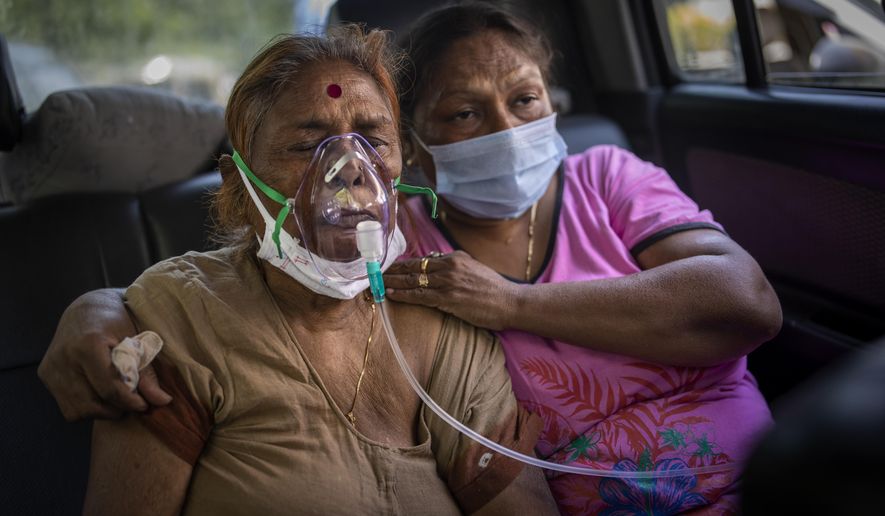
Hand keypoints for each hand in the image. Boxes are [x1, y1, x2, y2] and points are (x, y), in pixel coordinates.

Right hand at [37, 289, 171, 420]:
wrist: (87, 309)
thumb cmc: (117, 321)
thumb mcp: (137, 342)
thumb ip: (147, 374)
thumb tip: (163, 402)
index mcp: (89, 345)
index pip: (109, 389)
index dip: (130, 402)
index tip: (145, 405)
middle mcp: (64, 356)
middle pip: (93, 403)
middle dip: (117, 409)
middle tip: (133, 401)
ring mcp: (51, 366)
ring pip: (78, 410)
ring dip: (101, 411)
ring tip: (117, 398)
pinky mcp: (45, 374)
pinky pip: (67, 406)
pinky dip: (87, 407)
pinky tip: (99, 394)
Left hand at [384, 251, 517, 330]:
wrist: (509, 302)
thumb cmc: (492, 288)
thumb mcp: (473, 268)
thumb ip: (453, 265)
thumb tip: (433, 261)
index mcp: (454, 258)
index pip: (421, 259)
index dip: (402, 264)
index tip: (388, 267)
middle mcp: (449, 266)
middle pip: (412, 267)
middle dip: (391, 271)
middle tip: (374, 273)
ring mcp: (448, 282)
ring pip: (412, 280)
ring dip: (392, 283)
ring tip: (376, 284)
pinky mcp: (448, 299)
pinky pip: (419, 295)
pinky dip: (403, 294)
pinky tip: (391, 294)